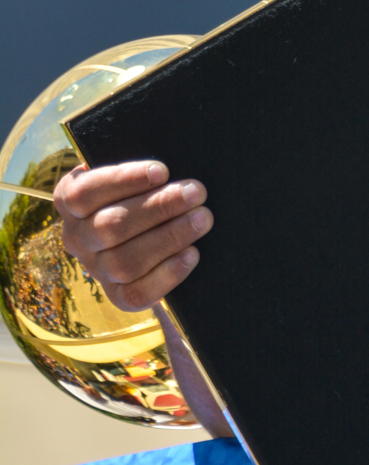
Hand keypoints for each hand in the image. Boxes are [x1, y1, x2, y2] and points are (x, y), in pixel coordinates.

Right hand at [55, 161, 212, 313]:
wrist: (146, 226)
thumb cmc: (140, 186)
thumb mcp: (132, 172)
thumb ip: (142, 170)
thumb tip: (167, 170)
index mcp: (70, 199)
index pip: (85, 193)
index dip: (124, 181)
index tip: (162, 171)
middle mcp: (77, 237)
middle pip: (111, 227)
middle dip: (159, 208)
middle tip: (196, 192)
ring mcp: (96, 268)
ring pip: (125, 262)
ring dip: (169, 238)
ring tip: (202, 219)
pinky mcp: (116, 295)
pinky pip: (136, 293)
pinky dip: (167, 275)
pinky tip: (192, 254)